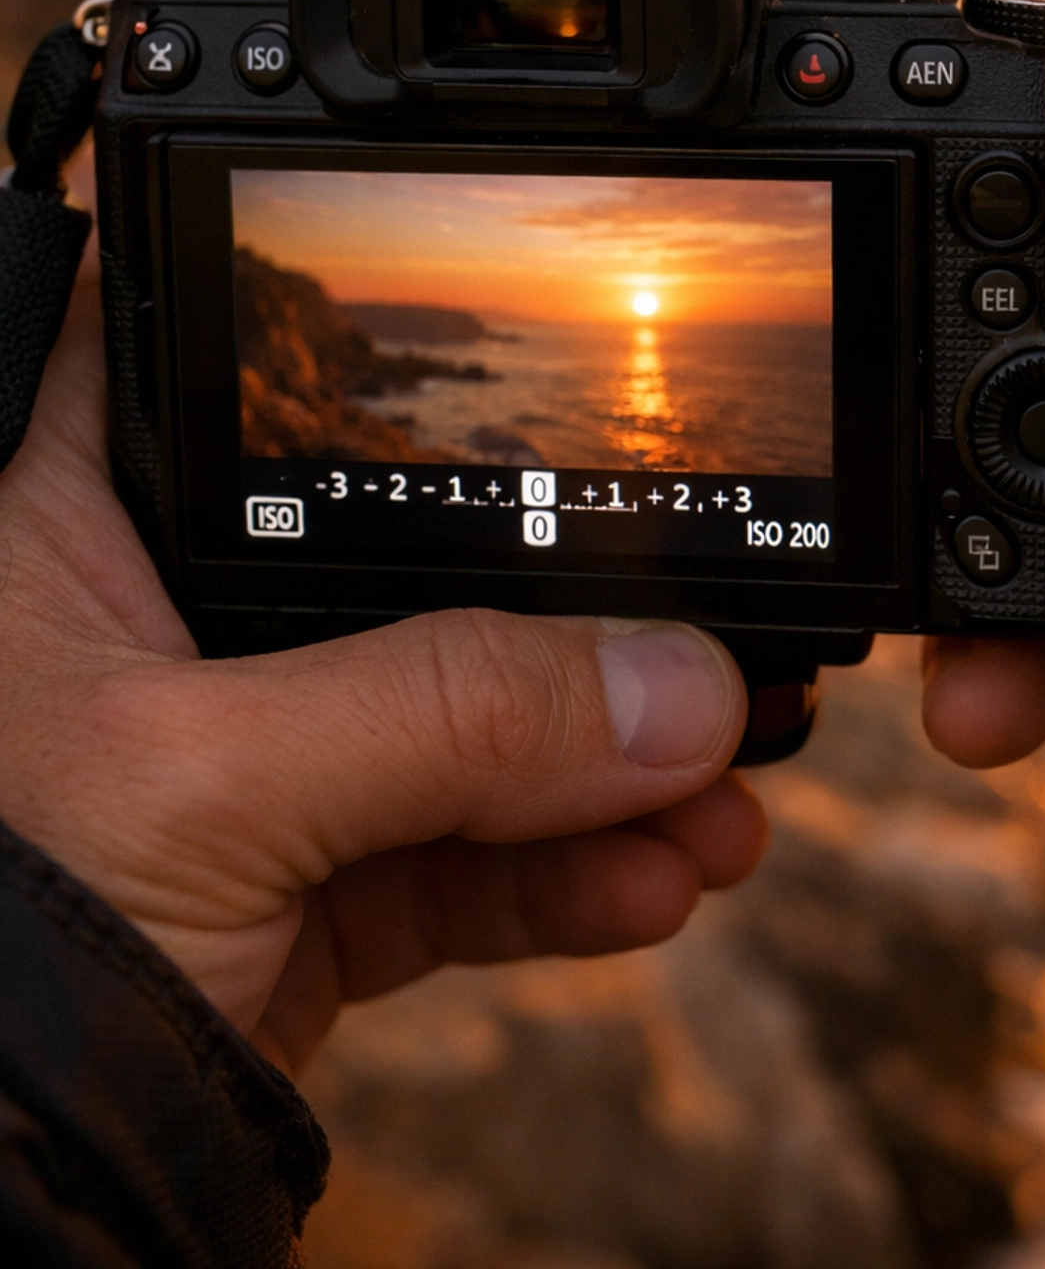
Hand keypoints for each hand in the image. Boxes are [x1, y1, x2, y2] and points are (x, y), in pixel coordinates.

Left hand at [0, 252, 763, 1073]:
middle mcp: (172, 625)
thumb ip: (446, 714)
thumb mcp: (208, 784)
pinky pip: (465, 865)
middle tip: (711, 639)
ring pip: (463, 728)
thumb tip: (674, 684)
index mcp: (93, 521)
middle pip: (413, 568)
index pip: (265, 378)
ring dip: (610, 769)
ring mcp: (246, 765)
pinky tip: (658, 878)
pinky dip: (569, 877)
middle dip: (576, 620)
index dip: (409, 375)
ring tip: (726, 795)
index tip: (578, 407)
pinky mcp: (299, 895)